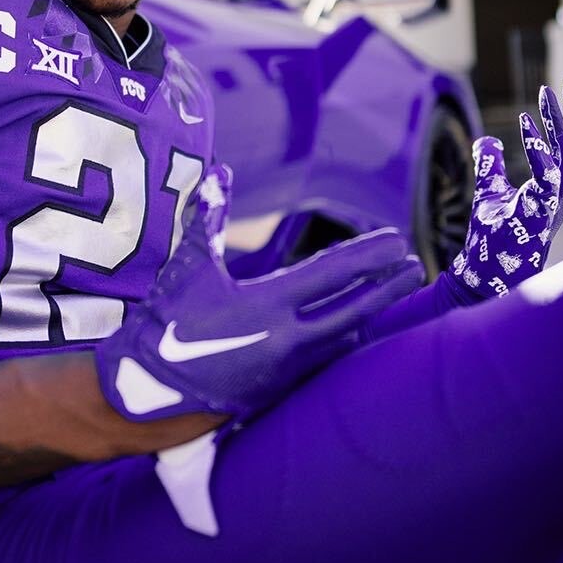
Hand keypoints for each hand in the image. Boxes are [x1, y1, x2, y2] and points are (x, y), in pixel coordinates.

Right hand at [96, 165, 423, 420]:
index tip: (398, 241)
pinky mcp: (277, 388)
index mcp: (267, 306)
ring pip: (342, 337)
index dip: (368, 256)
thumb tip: (220, 170)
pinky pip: (322, 358)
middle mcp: (287, 340)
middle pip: (354, 310)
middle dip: (387, 287)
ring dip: (367, 314)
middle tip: (416, 267)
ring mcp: (286, 369)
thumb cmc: (165, 323)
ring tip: (389, 293)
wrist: (146, 392)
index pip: (332, 275)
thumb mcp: (188, 268)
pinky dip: (341, 339)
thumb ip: (209, 218)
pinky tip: (350, 329)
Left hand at [449, 72, 562, 298]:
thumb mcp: (489, 192)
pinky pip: (547, 174)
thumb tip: (486, 140)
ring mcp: (555, 203)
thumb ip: (491, 165)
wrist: (484, 273)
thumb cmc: (492, 237)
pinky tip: (524, 122)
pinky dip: (538, 147)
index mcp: (557, 188)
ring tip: (545, 91)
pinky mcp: (540, 211)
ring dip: (559, 120)